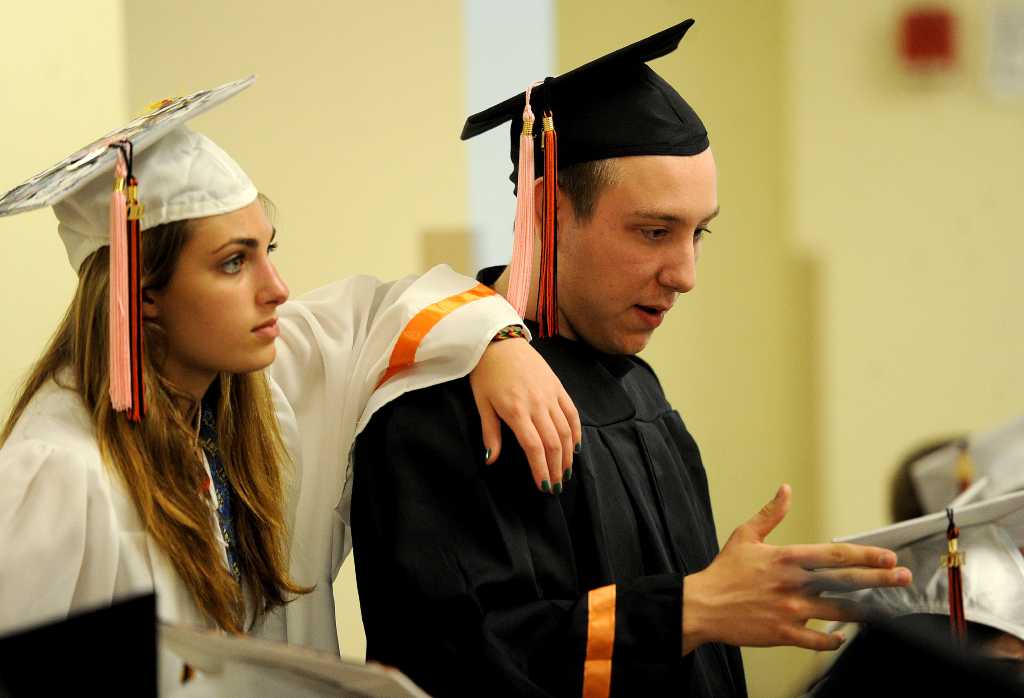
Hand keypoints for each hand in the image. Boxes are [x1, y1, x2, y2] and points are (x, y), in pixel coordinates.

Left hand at [469, 337, 581, 491]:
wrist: (498, 340)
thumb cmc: (486, 373)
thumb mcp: (482, 404)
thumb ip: (490, 433)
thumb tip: (490, 460)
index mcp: (516, 411)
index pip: (534, 448)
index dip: (541, 470)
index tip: (544, 487)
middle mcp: (537, 404)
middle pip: (554, 443)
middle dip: (556, 468)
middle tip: (556, 486)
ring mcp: (550, 394)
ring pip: (566, 431)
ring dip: (567, 454)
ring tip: (565, 471)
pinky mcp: (557, 386)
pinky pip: (572, 412)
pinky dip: (576, 431)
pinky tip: (575, 446)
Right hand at [682, 484, 911, 652]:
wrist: (702, 606)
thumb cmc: (724, 571)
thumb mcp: (745, 536)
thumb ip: (770, 514)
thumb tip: (786, 489)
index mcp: (787, 558)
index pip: (835, 555)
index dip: (866, 555)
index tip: (888, 556)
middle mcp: (794, 584)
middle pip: (845, 582)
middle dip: (879, 579)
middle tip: (904, 577)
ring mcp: (790, 611)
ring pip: (838, 613)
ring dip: (865, 611)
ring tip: (885, 609)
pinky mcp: (783, 633)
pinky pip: (816, 640)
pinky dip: (832, 639)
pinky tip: (842, 637)